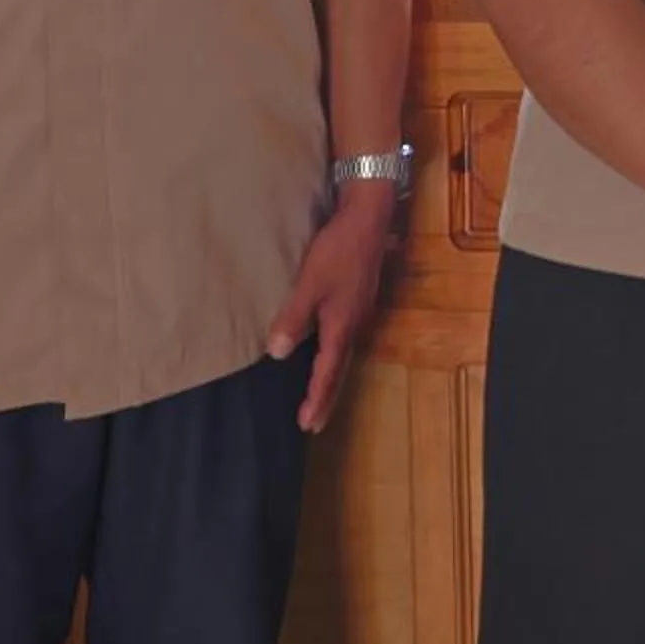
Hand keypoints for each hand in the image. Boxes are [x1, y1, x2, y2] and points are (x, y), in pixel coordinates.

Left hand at [266, 185, 394, 433]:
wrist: (369, 219)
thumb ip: (293, 318)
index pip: (327, 373)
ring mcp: (360, 311)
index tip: (307, 425)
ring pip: (344, 354)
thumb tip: (275, 354)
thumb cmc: (337, 251)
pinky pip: (345, 337)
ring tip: (319, 394)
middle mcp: (355, 325)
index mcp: (342, 326)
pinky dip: (334, 355)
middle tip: (314, 422)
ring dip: (331, 377)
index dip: (316, 399)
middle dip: (326, 397)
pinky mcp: (359, 298)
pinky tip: (328, 349)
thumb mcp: (309, 284)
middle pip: (339, 369)